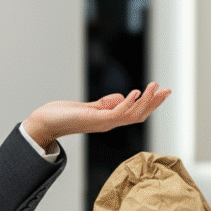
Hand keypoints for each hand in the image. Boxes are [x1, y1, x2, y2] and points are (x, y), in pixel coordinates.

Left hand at [22, 82, 171, 149]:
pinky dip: (128, 103)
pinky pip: (117, 113)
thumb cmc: (62, 115)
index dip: (150, 104)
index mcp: (108, 120)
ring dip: (146, 101)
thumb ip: (104, 104)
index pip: (135, 114)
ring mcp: (103, 123)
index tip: (162, 92)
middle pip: (139, 116)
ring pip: (132, 114)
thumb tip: (122, 98)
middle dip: (154, 103)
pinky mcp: (95, 119)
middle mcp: (108, 124)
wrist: (43, 122)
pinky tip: (135, 92)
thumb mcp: (88, 107)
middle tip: (167, 89)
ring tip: (155, 86)